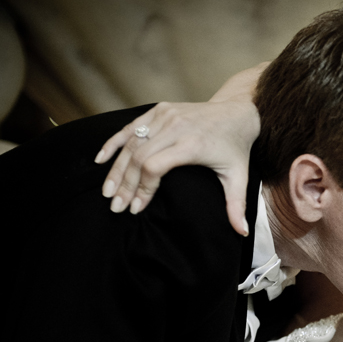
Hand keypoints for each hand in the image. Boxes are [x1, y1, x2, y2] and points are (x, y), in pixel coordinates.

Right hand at [95, 98, 259, 235]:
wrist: (237, 112)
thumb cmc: (236, 147)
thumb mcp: (238, 176)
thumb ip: (236, 205)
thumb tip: (241, 232)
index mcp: (191, 144)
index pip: (155, 167)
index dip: (142, 189)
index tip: (136, 208)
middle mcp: (175, 127)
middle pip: (138, 158)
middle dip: (125, 185)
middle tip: (116, 207)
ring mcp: (165, 115)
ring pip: (131, 144)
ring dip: (116, 169)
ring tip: (108, 192)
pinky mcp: (159, 110)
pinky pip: (130, 127)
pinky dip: (114, 143)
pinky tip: (101, 160)